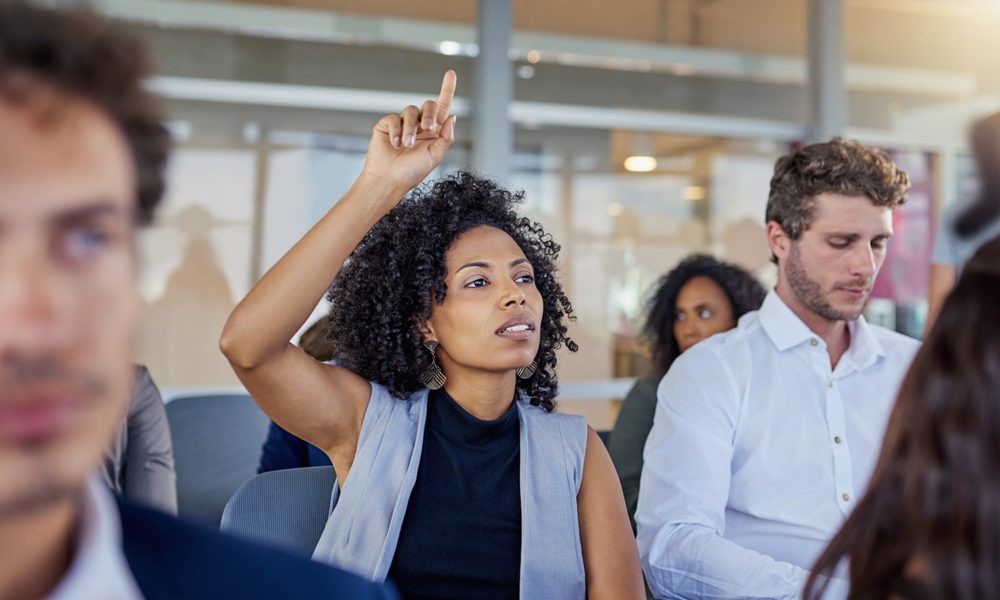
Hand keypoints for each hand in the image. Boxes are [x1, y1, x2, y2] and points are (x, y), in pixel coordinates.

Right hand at [361, 70, 456, 194]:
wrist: (388, 180)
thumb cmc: (412, 172)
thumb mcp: (435, 156)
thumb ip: (446, 137)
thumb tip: (453, 116)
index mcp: (434, 132)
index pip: (443, 107)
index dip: (447, 89)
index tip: (451, 73)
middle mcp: (420, 125)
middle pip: (429, 105)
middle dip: (430, 113)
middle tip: (427, 127)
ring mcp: (403, 124)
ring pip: (411, 110)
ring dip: (411, 128)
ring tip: (407, 144)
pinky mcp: (387, 125)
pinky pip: (394, 119)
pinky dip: (396, 131)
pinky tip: (395, 145)